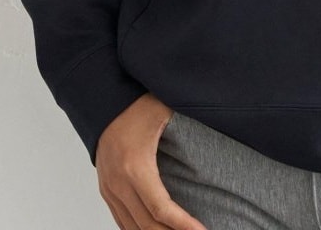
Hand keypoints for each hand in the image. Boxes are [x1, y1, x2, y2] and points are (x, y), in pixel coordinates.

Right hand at [95, 94, 209, 229]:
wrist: (104, 102)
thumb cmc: (136, 105)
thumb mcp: (165, 113)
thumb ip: (188, 125)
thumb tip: (217, 124)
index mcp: (135, 166)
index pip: (161, 209)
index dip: (183, 225)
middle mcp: (119, 183)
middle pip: (147, 225)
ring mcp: (110, 189)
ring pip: (133, 228)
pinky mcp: (106, 190)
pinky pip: (122, 221)